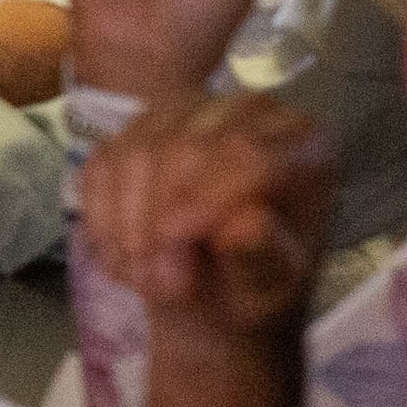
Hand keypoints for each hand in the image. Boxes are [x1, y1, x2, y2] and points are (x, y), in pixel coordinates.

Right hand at [74, 90, 335, 345]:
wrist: (214, 294)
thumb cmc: (255, 287)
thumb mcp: (272, 289)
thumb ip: (265, 258)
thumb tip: (247, 224)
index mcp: (302, 144)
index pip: (246, 152)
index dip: (203, 201)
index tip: (176, 257)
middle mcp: (248, 112)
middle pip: (184, 147)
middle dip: (159, 225)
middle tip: (162, 288)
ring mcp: (189, 112)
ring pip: (136, 152)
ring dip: (128, 228)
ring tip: (145, 280)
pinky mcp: (140, 127)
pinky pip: (103, 163)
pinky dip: (103, 219)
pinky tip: (125, 257)